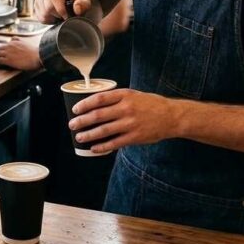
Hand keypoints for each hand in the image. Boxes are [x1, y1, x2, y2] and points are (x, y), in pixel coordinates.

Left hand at [0, 37, 42, 70]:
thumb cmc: (33, 51)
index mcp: (14, 42)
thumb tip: (12, 38)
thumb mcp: (24, 41)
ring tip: (3, 60)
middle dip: (1, 52)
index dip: (5, 48)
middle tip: (3, 56)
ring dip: (0, 56)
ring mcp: (8, 53)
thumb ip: (17, 39)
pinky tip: (3, 64)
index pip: (5, 44)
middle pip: (0, 48)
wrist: (36, 57)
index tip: (6, 51)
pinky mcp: (8, 60)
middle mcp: (10, 46)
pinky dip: (0, 62)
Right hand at [34, 0, 90, 22]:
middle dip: (58, 15)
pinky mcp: (36, 3)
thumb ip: (84, 4)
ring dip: (53, 18)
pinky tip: (54, 16)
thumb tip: (77, 10)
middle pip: (48, 6)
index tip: (67, 17)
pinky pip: (39, 17)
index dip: (60, 9)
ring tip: (60, 15)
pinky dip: (48, 20)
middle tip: (65, 16)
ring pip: (43, 13)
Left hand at [68, 89, 183, 153]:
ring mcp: (130, 123)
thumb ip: (117, 99)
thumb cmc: (151, 104)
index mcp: (125, 95)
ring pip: (103, 130)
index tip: (75, 109)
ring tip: (79, 137)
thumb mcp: (134, 95)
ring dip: (88, 134)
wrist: (172, 116)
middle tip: (72, 125)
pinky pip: (114, 143)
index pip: (99, 98)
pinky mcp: (135, 137)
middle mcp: (126, 108)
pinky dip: (102, 146)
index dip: (84, 104)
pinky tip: (94, 148)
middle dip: (82, 121)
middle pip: (98, 115)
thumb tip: (96, 105)